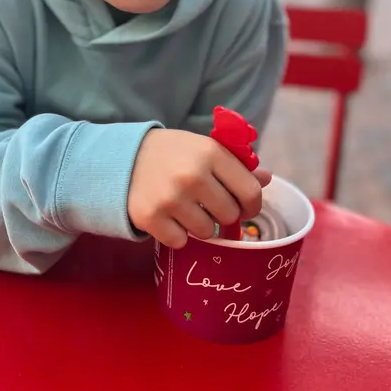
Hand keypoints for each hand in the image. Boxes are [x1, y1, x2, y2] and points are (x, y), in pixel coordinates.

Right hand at [127, 128, 270, 248]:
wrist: (124, 157)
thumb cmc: (173, 153)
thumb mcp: (204, 148)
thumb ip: (236, 164)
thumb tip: (266, 179)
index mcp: (211, 152)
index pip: (250, 192)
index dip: (252, 205)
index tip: (245, 207)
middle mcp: (193, 175)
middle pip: (230, 215)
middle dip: (223, 214)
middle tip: (209, 205)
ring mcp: (171, 198)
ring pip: (207, 232)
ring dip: (200, 225)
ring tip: (187, 208)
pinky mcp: (151, 218)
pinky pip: (181, 241)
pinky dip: (177, 234)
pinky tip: (169, 216)